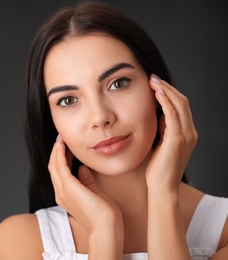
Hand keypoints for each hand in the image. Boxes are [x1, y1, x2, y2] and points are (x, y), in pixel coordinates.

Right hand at [48, 135, 122, 230]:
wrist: (106, 225)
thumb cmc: (103, 213)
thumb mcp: (93, 192)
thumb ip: (86, 180)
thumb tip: (82, 168)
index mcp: (65, 196)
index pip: (58, 173)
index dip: (59, 158)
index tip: (64, 146)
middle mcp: (60, 193)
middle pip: (53, 167)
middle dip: (55, 152)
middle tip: (61, 138)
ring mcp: (63, 190)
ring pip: (54, 165)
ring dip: (56, 150)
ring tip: (61, 138)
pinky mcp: (69, 186)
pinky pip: (60, 166)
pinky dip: (60, 154)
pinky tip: (62, 145)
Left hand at [146, 75, 197, 190]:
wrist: (162, 187)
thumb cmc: (157, 169)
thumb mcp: (160, 144)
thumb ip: (161, 130)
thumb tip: (155, 114)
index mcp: (186, 133)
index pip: (181, 106)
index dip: (169, 93)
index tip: (155, 84)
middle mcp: (190, 132)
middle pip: (182, 102)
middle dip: (167, 88)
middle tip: (153, 78)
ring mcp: (186, 135)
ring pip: (180, 105)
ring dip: (165, 90)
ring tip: (153, 81)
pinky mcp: (177, 139)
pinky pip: (173, 115)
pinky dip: (165, 102)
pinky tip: (156, 93)